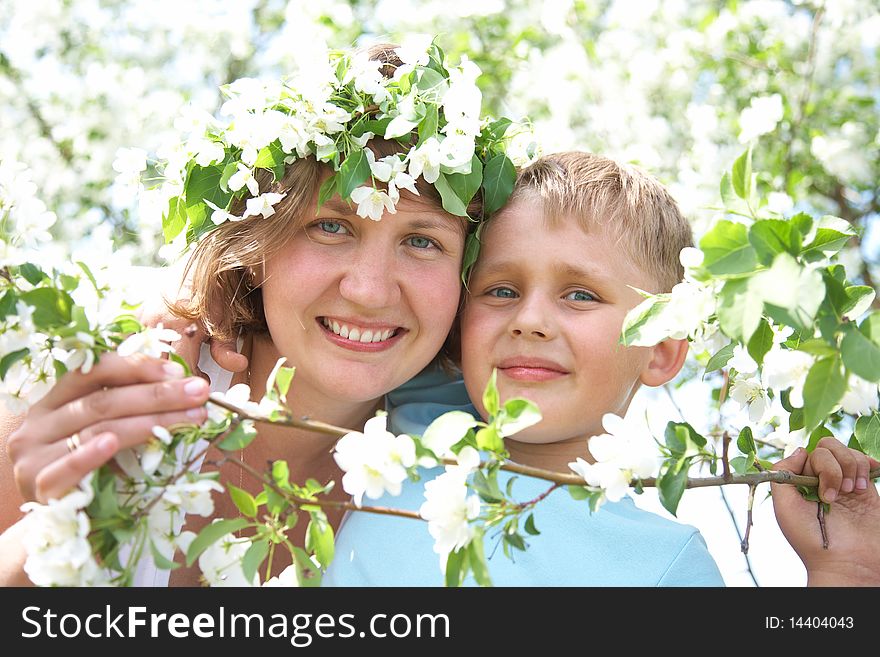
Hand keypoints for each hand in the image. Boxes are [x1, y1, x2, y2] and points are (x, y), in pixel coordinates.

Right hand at [5, 352, 210, 502]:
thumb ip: (129, 412)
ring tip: (188, 419)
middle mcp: (40, 423)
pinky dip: (90, 455)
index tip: (179, 372)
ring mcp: (34, 454)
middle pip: (104, 401)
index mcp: (55, 401)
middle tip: (198, 393)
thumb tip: (185, 392)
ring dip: (149, 422)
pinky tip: (112, 444)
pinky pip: (65, 468)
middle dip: (158, 395)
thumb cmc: (86, 471)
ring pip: (96, 430)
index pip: (95, 372)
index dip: (138, 368)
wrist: (51, 521)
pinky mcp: (37, 486)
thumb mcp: (103, 434)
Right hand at [137, 264, 248, 374]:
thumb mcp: (225, 321)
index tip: (202, 388)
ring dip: (157, 369)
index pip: (180, 369)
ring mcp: (144, 318)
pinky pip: (134, 343)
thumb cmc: (216, 293)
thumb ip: (227, 348)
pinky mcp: (137, 315)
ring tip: (175, 372)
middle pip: (156, 367)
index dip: (191, 384)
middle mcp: (157, 323)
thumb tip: (238, 366)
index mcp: (182, 327)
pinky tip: (160, 359)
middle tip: (188, 383)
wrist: (201, 262)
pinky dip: (145, 355)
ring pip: (142, 357)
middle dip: (171, 381)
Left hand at [770, 438, 879, 585]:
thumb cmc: (811, 539)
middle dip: (830, 468)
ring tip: (850, 492)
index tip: (813, 487)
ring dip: (848, 468)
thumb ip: (783, 475)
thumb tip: (800, 450)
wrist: (847, 563)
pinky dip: (865, 465)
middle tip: (831, 497)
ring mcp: (843, 483)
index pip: (805, 454)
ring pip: (846, 451)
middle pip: (825, 448)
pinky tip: (862, 487)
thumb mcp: (784, 507)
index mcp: (800, 482)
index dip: (810, 463)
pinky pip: (864, 460)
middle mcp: (821, 479)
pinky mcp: (865, 488)